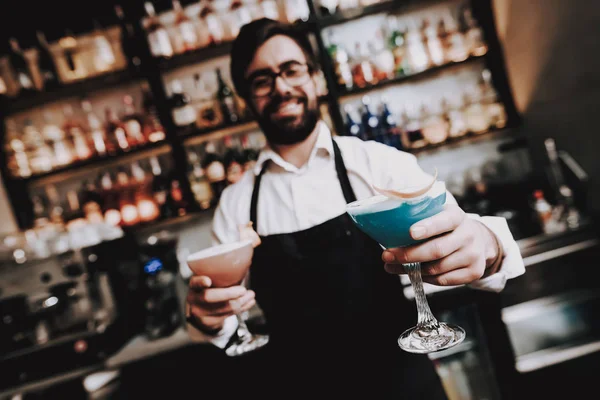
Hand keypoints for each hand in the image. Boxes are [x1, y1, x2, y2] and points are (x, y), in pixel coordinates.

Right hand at [187, 276, 255, 333]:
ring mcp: (200, 313)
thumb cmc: (209, 291)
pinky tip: (248, 302)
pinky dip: (242, 308)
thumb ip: (219, 275)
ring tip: (251, 294)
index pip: (194, 282)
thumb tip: (242, 264)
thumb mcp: (209, 280)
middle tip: (243, 290)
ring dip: (242, 301)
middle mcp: (194, 299)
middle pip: (210, 297)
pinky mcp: (210, 322)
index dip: (200, 281)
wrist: (202, 312)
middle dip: (230, 293)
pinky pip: (229, 315)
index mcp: (194, 285)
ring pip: (223, 307)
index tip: (208, 281)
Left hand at [381, 204, 499, 285]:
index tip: (411, 232)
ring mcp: (473, 255)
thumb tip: (389, 231)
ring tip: (394, 266)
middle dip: (409, 255)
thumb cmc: (448, 227)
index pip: (444, 221)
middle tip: (387, 256)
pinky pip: (443, 280)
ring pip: (437, 268)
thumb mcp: (439, 215)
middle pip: (437, 250)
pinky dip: (425, 278)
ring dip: (412, 270)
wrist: (478, 240)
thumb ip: (420, 220)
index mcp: (457, 216)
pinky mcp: (474, 272)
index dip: (428, 227)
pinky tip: (414, 273)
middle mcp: (468, 235)